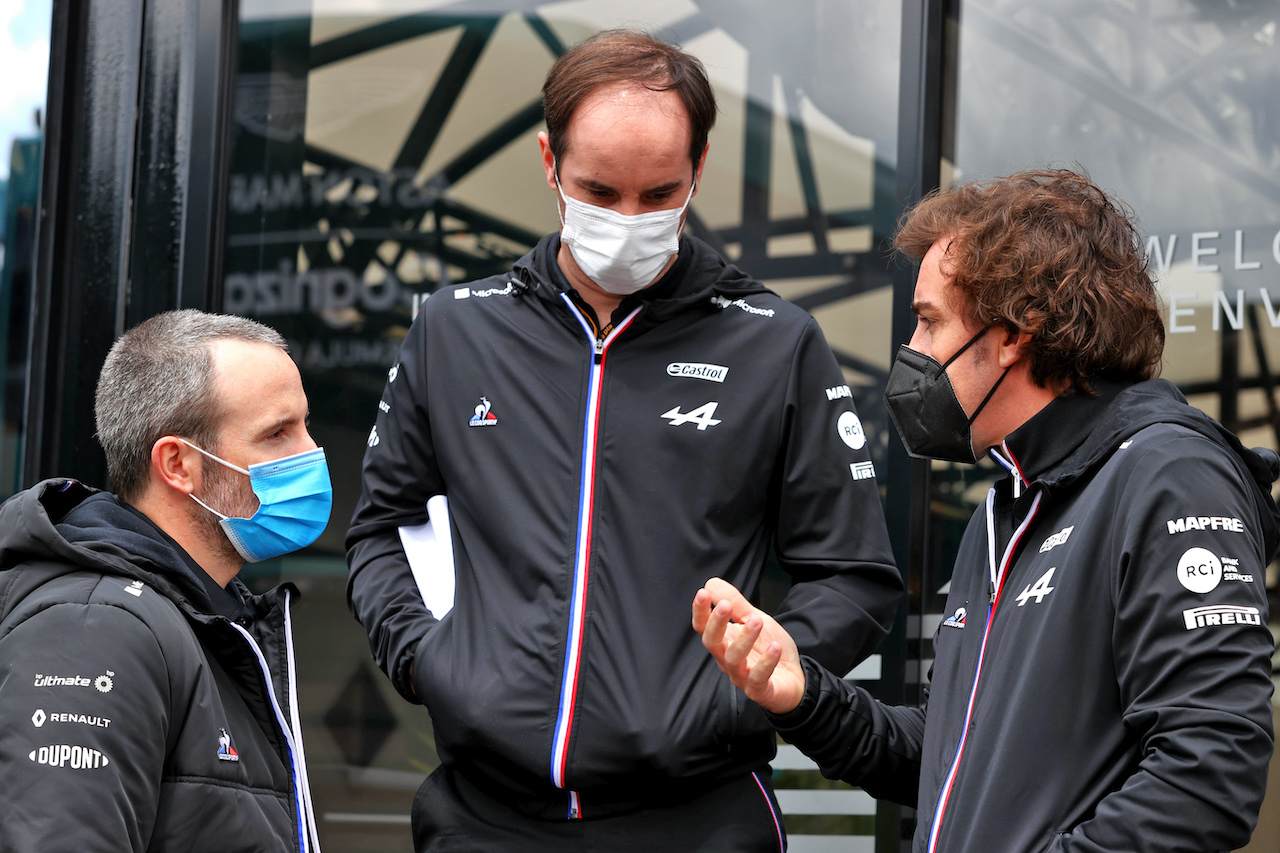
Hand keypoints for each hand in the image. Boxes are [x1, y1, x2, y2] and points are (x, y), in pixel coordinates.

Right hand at [692, 577, 805, 713]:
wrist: (792, 676)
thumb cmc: (767, 647)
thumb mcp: (754, 618)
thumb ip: (735, 603)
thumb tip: (711, 583)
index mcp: (723, 640)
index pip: (703, 626)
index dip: (700, 611)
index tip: (702, 593)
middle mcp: (727, 658)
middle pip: (712, 643)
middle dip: (716, 624)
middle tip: (724, 606)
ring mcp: (741, 676)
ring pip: (734, 659)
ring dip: (744, 639)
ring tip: (757, 621)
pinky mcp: (759, 690)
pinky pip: (758, 678)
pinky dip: (766, 663)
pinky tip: (774, 648)